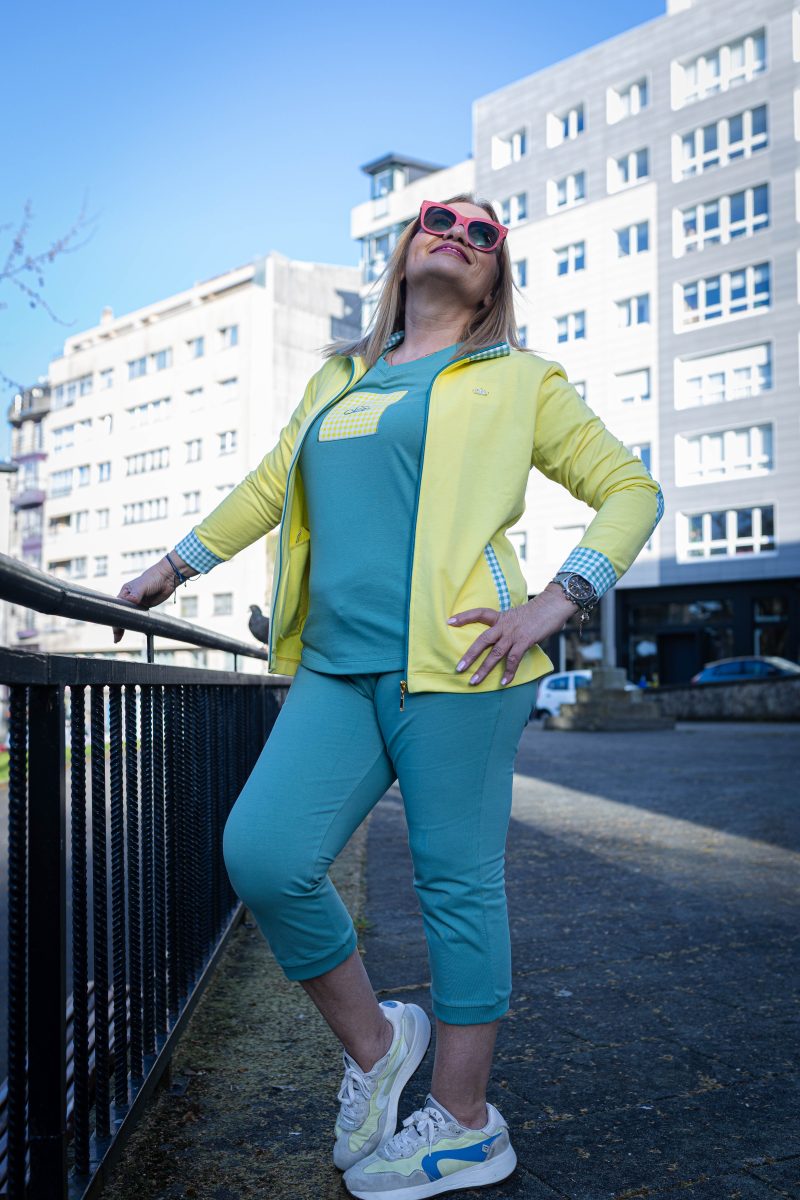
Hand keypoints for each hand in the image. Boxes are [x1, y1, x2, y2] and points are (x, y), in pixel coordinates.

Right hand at [113, 559, 176, 642]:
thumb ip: (136, 594)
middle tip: (116, 638)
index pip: (117, 607)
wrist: (167, 578)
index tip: (114, 628)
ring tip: (119, 637)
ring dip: (126, 625)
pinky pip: (139, 616)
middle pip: (121, 614)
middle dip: (118, 626)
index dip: (114, 618)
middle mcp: (129, 599)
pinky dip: (135, 623)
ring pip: (129, 617)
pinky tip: (134, 629)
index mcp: (125, 593)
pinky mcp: (145, 607)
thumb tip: (131, 601)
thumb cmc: (152, 578)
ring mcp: (137, 603)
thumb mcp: (142, 585)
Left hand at [448, 584, 579, 686]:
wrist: (553, 605)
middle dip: (469, 656)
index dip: (463, 617)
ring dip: (484, 669)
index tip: (449, 621)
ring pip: (495, 654)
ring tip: (474, 681)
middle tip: (459, 668)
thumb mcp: (517, 616)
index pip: (478, 613)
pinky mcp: (524, 641)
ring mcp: (514, 634)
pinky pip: (513, 659)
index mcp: (500, 617)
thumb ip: (508, 627)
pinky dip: (508, 672)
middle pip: (482, 641)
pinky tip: (504, 682)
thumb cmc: (537, 612)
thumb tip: (503, 639)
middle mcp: (504, 625)